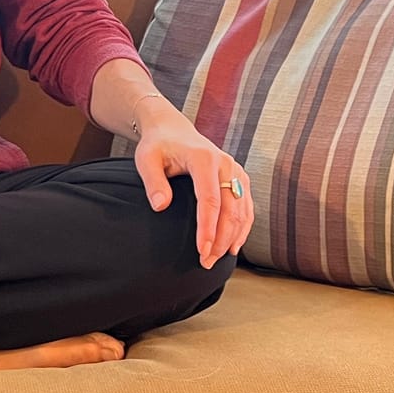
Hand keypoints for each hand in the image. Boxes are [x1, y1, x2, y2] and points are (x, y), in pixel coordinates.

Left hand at [130, 99, 253, 270]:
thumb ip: (153, 182)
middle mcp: (225, 164)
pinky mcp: (240, 178)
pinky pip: (247, 207)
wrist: (173, 130)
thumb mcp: (146, 159)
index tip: (201, 250)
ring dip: (232, 238)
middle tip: (206, 263)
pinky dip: (243, 228)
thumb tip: (160, 207)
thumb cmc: (158, 146)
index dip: (208, 228)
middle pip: (230, 209)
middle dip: (220, 239)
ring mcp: (235, 170)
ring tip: (216, 259)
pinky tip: (233, 246)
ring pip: (242, 210)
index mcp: (203, 159)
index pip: (210, 200)